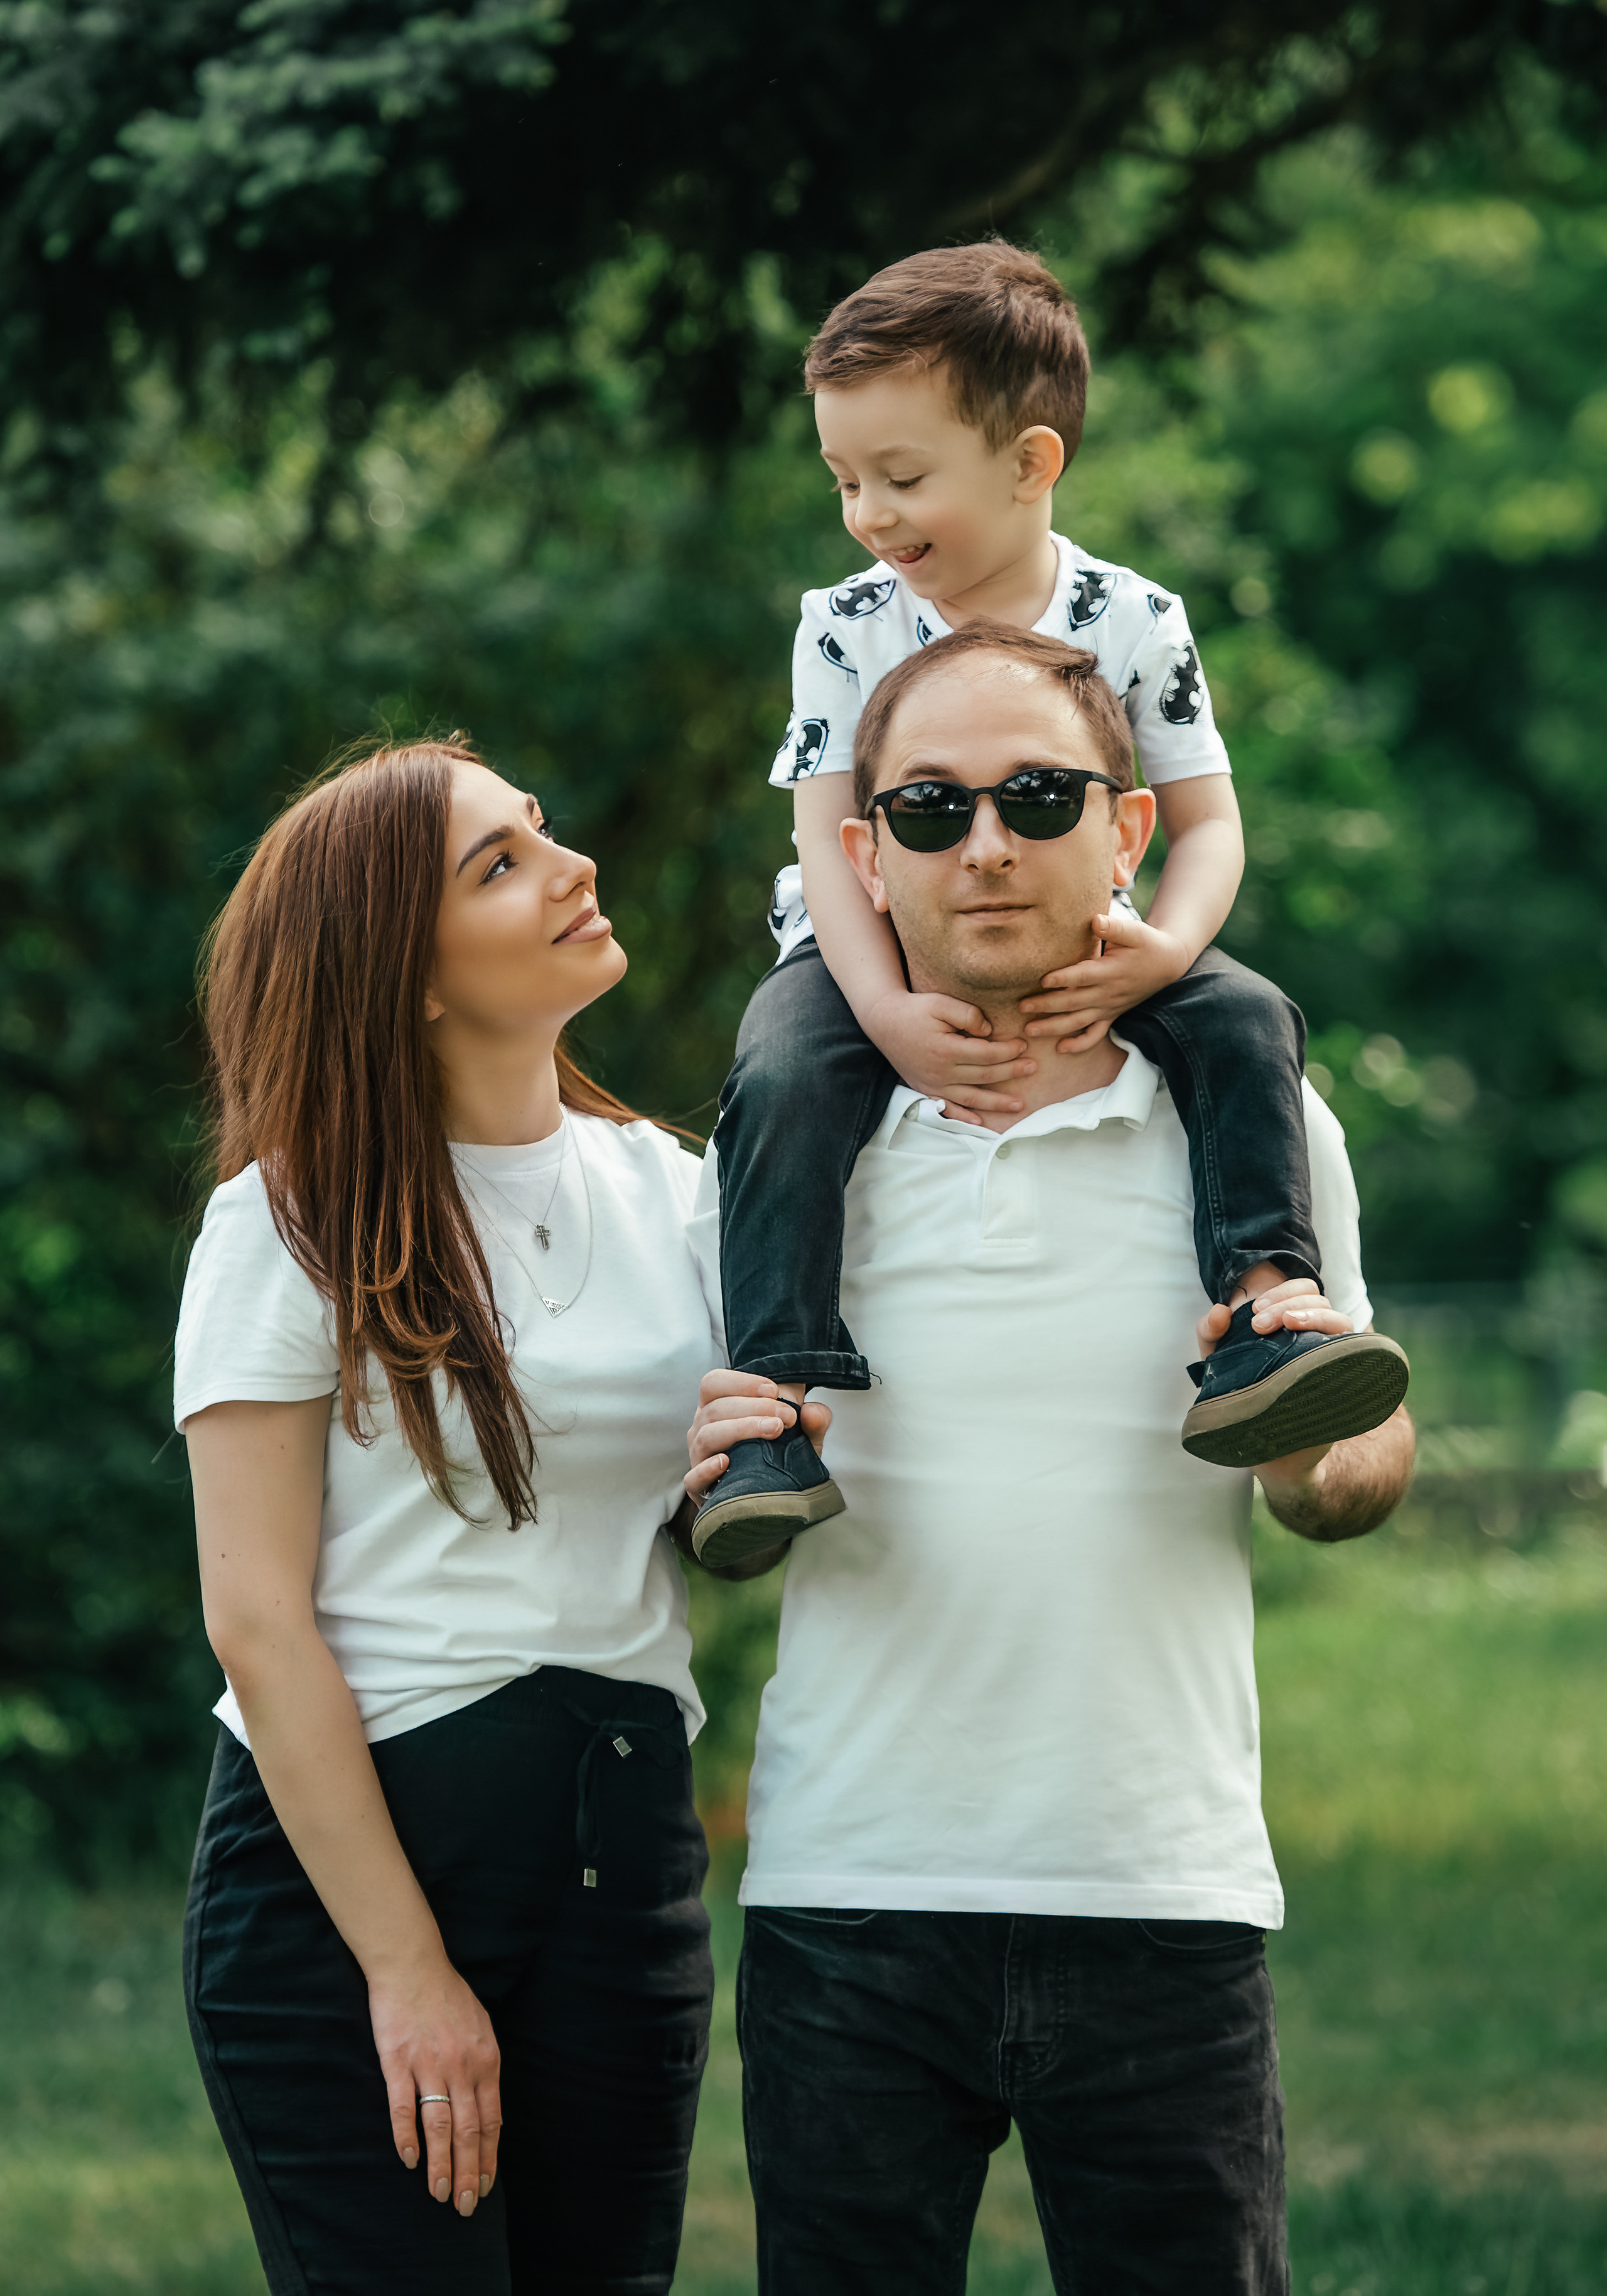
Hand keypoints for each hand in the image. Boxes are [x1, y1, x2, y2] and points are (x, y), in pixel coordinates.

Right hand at [370, 1955, 501, 2216]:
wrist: (413, 1964)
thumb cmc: (448, 1996)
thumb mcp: (481, 2028)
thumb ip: (485, 2069)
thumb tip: (489, 2112)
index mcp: (486, 2060)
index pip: (491, 2121)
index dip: (488, 2157)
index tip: (485, 2185)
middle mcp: (461, 2066)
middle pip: (468, 2131)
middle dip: (467, 2173)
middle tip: (465, 2206)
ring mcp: (429, 2065)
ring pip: (438, 2127)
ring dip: (440, 2165)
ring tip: (440, 2195)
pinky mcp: (397, 2062)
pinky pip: (403, 2108)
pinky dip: (406, 2137)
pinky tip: (410, 2160)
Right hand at [685, 1369, 832, 1501]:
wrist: (771, 1502)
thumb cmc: (778, 1459)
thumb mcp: (802, 1439)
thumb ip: (813, 1423)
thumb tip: (813, 1411)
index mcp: (718, 1407)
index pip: (715, 1383)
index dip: (741, 1382)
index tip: (774, 1390)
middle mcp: (703, 1429)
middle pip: (715, 1408)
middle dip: (754, 1407)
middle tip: (786, 1417)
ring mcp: (698, 1458)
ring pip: (706, 1436)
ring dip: (741, 1429)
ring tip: (773, 1431)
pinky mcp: (698, 1488)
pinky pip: (693, 1477)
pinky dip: (707, 1468)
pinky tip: (726, 1462)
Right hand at [863, 987, 1033, 1117]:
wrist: (884, 1022)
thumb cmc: (915, 1009)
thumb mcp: (941, 1002)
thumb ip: (968, 1015)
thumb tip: (989, 1031)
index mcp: (947, 1049)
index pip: (987, 1054)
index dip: (1008, 1050)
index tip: (1022, 1044)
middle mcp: (941, 1072)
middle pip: (984, 1076)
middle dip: (1011, 1072)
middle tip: (1032, 1068)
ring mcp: (933, 1084)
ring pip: (971, 1098)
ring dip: (996, 1103)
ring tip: (1019, 1105)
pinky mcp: (926, 1089)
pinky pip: (947, 1108)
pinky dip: (963, 1118)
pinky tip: (980, 1123)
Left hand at [1019, 910, 1189, 1051]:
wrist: (1168, 964)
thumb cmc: (1146, 944)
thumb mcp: (1135, 931)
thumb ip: (1114, 927)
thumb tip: (1095, 920)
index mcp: (1110, 971)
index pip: (1083, 977)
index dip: (1064, 979)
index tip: (1043, 980)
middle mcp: (1107, 993)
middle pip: (1073, 1002)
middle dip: (1046, 1006)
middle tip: (1022, 1006)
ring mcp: (1108, 1007)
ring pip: (1078, 1022)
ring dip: (1053, 1028)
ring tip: (1029, 1031)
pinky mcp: (1111, 1015)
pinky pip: (1096, 1035)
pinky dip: (1080, 1044)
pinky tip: (1061, 1049)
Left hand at [1195, 1278, 1354, 1480]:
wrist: (1270, 1453)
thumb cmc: (1247, 1401)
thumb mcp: (1222, 1364)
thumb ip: (1212, 1334)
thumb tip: (1219, 1311)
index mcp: (1294, 1325)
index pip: (1302, 1290)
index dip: (1282, 1291)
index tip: (1254, 1310)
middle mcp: (1318, 1337)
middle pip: (1319, 1299)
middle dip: (1289, 1302)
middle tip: (1260, 1323)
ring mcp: (1333, 1357)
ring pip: (1341, 1319)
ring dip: (1313, 1314)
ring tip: (1287, 1324)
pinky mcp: (1346, 1380)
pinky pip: (1356, 1352)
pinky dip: (1340, 1342)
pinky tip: (1317, 1350)